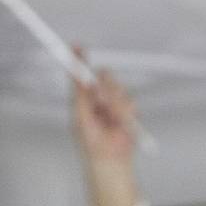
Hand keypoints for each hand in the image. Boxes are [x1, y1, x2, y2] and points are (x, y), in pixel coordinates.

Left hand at [71, 55, 140, 205]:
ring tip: (110, 117)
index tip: (77, 46)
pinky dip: (124, 111)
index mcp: (83, 97)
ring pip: (117, 87)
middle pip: (103, 75)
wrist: (108, 159)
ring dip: (114, 101)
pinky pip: (129, 101)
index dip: (78, 59)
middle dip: (104, 84)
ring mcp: (113, 103)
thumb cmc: (90, 143)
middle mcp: (98, 97)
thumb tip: (78, 75)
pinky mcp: (127, 110)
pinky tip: (119, 123)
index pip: (80, 73)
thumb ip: (79, 95)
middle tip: (100, 97)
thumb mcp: (79, 116)